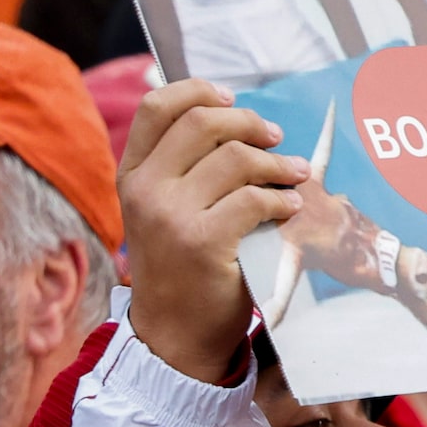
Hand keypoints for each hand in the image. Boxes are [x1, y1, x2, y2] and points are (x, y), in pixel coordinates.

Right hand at [120, 81, 313, 384]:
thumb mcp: (162, 211)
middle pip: (202, 123)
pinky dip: (282, 199)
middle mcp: (144, 189)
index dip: (198, 90)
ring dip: (276, 163)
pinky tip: (291, 207)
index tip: (231, 97)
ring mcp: (170, 215)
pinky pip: (254, 199)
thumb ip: (182, 168)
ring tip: (295, 175)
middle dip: (248, 122)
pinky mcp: (202, 241)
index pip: (157, 107)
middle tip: (276, 138)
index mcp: (132, 174)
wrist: (174, 336)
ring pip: (235, 158)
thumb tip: (235, 117)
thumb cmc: (180, 269)